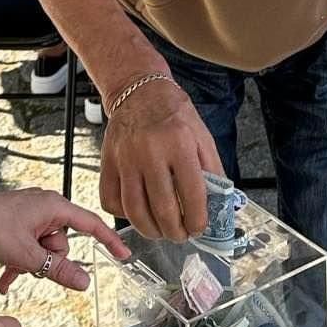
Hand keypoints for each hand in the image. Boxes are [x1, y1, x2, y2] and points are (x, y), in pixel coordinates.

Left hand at [0, 188, 130, 294]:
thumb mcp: (27, 255)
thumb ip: (59, 270)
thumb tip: (84, 281)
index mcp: (54, 207)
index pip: (91, 225)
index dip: (109, 241)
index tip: (123, 256)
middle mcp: (45, 207)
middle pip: (63, 244)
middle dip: (47, 261)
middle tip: (27, 264)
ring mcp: (30, 215)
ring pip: (43, 249)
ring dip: (29, 264)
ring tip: (9, 270)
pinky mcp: (17, 223)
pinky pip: (28, 247)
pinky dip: (19, 262)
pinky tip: (4, 279)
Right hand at [100, 78, 222, 242]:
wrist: (139, 90)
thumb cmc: (173, 113)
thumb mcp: (202, 135)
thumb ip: (212, 169)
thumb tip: (219, 204)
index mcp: (180, 143)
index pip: (192, 194)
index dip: (198, 220)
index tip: (199, 228)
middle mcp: (150, 151)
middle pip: (162, 209)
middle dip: (175, 232)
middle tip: (181, 235)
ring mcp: (125, 158)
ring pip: (134, 211)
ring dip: (150, 230)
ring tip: (161, 232)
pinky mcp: (107, 162)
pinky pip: (111, 200)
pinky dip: (124, 216)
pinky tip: (138, 213)